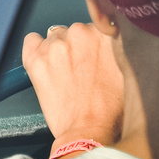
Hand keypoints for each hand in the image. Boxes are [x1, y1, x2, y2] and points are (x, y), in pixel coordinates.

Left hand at [22, 22, 123, 158]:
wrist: (90, 131)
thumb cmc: (111, 110)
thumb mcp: (128, 71)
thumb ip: (119, 49)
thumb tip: (113, 42)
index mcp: (107, 33)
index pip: (98, 26)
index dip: (96, 46)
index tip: (95, 58)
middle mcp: (81, 32)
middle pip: (76, 32)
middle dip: (78, 48)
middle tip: (82, 73)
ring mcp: (57, 44)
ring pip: (55, 37)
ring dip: (59, 52)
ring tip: (66, 77)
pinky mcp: (36, 58)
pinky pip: (31, 40)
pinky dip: (35, 51)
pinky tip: (45, 67)